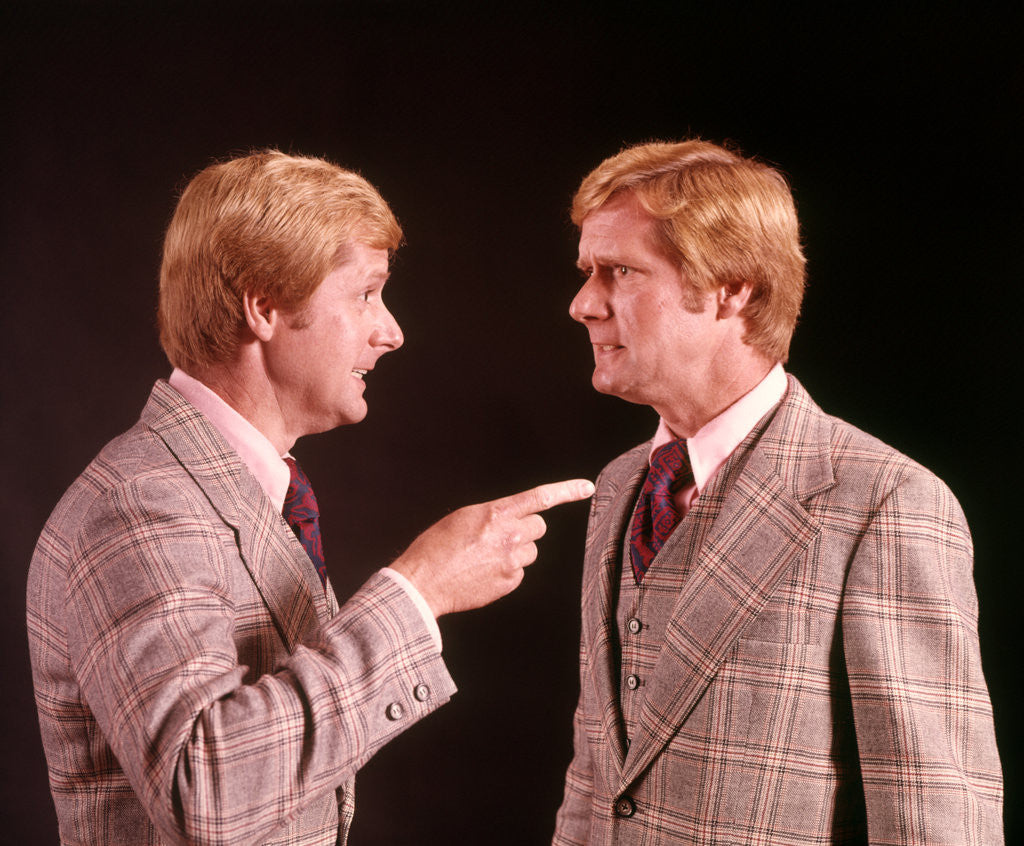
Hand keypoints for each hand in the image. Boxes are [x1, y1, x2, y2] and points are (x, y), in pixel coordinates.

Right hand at [389, 479, 594, 616]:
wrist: (423, 582)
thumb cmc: (436, 547)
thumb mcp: (464, 518)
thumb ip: (495, 515)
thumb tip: (514, 519)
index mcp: (496, 513)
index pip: (540, 497)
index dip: (567, 491)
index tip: (587, 488)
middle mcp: (508, 535)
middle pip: (538, 527)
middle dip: (526, 530)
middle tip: (500, 536)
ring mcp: (511, 561)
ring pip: (531, 551)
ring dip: (516, 551)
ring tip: (486, 557)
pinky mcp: (509, 583)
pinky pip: (519, 572)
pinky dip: (506, 571)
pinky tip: (483, 572)